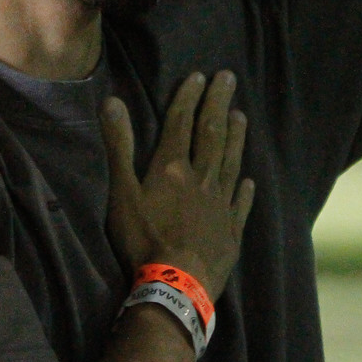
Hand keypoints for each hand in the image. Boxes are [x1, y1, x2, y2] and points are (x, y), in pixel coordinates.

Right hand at [100, 71, 255, 298]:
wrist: (177, 286)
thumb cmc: (143, 240)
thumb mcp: (122, 193)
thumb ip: (119, 147)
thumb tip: (112, 101)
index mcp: (172, 168)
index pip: (181, 123)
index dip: (188, 98)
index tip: (198, 76)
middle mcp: (201, 180)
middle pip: (211, 135)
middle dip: (218, 105)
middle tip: (228, 78)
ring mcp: (220, 206)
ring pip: (230, 164)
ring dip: (235, 138)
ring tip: (241, 116)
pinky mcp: (230, 233)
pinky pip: (240, 205)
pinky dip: (244, 190)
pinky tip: (248, 180)